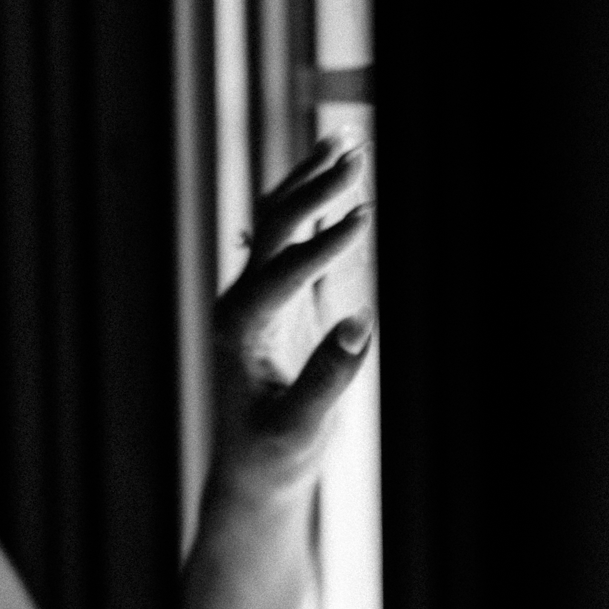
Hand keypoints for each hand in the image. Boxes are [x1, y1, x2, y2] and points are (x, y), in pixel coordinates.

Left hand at [211, 134, 372, 506]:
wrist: (254, 469)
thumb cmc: (274, 454)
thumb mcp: (300, 426)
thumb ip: (328, 378)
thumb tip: (360, 323)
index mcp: (240, 328)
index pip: (282, 272)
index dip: (324, 245)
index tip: (367, 218)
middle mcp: (242, 301)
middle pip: (274, 227)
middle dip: (315, 188)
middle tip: (360, 154)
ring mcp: (258, 296)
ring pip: (278, 222)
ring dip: (311, 180)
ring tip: (347, 139)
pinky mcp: (279, 301)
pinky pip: (294, 240)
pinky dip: (318, 205)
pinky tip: (342, 178)